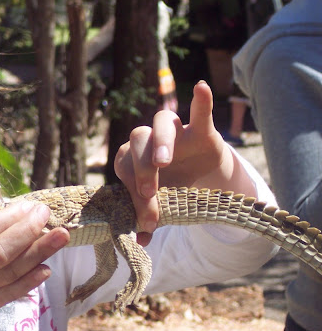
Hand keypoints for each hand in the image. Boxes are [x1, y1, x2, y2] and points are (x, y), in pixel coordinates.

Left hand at [114, 81, 249, 245]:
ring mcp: (176, 133)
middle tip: (148, 194)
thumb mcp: (163, 207)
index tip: (146, 220)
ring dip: (160, 141)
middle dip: (140, 169)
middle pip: (137, 142)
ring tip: (163, 162)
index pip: (125, 168)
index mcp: (133, 158)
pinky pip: (200, 112)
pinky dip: (201, 101)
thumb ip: (151, 219)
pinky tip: (201, 87)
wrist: (206, 182)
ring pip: (161, 122)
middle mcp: (149, 140)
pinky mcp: (202, 131)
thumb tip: (140, 243)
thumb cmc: (174, 192)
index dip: (132, 192)